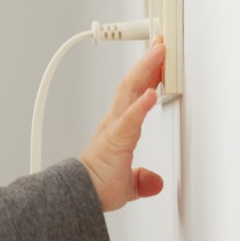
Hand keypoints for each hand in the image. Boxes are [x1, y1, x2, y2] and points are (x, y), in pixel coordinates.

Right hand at [79, 37, 165, 211]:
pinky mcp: (116, 138)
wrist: (79, 197)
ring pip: (130, 91)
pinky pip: (131, 118)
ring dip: (146, 70)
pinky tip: (152, 91)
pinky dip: (142, 104)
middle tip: (160, 44)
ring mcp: (115, 127)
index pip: (134, 94)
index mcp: (118, 128)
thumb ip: (140, 180)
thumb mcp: (126, 185)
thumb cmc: (96, 188)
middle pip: (132, 84)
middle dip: (147, 62)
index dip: (147, 76)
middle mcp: (115, 122)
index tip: (158, 60)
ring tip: (158, 52)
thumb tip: (153, 182)